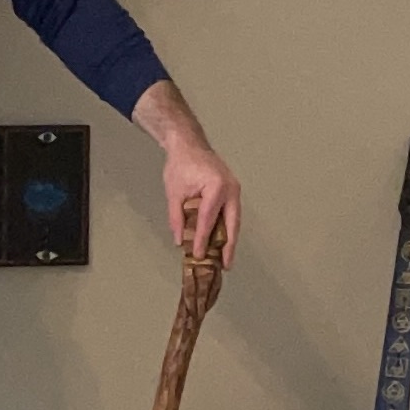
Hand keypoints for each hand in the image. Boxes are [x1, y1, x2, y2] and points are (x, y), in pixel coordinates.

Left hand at [132, 78, 240, 266]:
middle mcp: (230, 188)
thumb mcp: (174, 193)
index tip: (198, 255)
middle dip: (229, 246)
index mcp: (216, 186)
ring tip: (225, 259)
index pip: (208, 219)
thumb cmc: (181, 164)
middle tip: (226, 265)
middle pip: (232, 223)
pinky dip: (227, 228)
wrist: (188, 144)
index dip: (203, 239)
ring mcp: (234, 189)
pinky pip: (231, 214)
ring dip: (230, 239)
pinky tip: (221, 242)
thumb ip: (177, 218)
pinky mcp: (232, 191)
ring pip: (234, 220)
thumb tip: (180, 240)